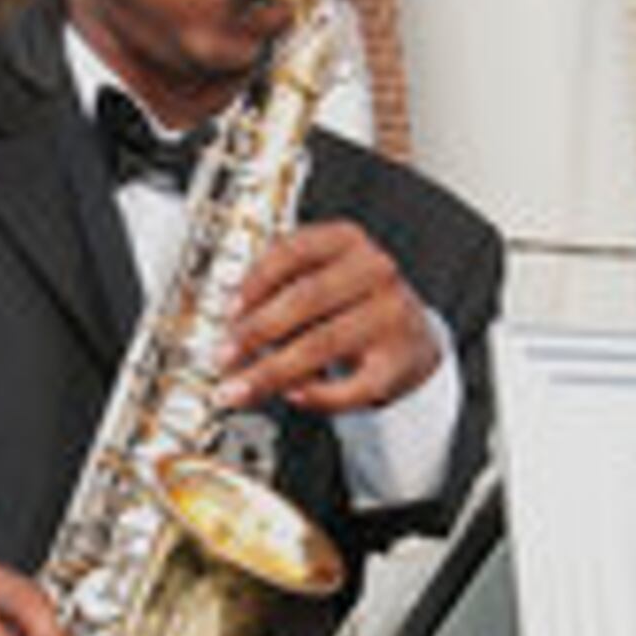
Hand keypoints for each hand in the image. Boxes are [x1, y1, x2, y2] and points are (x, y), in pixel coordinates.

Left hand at [215, 218, 441, 414]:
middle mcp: (374, 271)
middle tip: (223, 357)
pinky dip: (315, 395)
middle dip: (255, 332)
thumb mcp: (322, 275)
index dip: (255, 281)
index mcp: (347, 240)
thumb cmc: (352, 304)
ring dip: (271, 371)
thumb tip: (229, 322)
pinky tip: (292, 395)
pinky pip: (350, 386)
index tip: (228, 311)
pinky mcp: (397, 362)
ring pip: (321, 344)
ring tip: (240, 388)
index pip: (294, 250)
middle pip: (305, 300)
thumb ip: (280, 286)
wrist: (412, 336)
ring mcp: (390, 316)